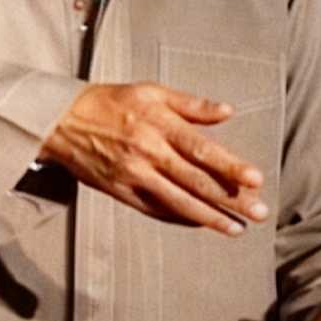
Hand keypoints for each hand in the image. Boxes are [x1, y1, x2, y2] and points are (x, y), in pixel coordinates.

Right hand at [40, 82, 267, 234]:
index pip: (202, 150)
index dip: (230, 166)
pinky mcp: (120, 192)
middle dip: (230, 199)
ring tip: (236, 228)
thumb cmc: (111, 102)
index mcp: (159, 125)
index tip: (256, 179)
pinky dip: (180, 219)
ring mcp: (134, 176)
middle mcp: (148, 153)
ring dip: (210, 217)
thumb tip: (227, 111)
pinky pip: (155, 209)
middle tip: (259, 212)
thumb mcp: (151, 91)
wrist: (61, 120)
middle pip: (196, 181)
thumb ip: (191, 104)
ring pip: (178, 202)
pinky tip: (202, 224)